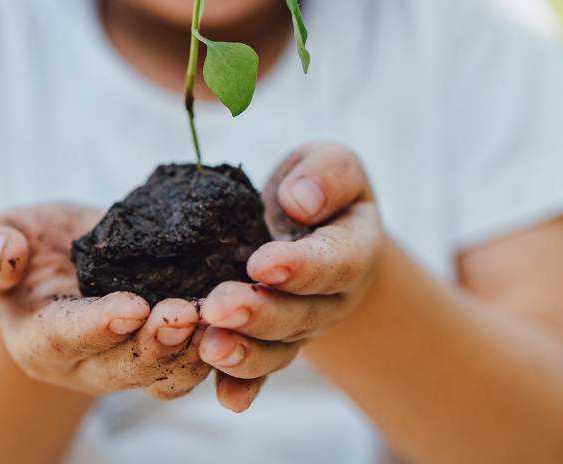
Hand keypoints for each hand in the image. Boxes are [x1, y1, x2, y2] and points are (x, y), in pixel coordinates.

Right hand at [0, 204, 211, 399]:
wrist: (68, 259)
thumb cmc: (29, 246)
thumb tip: (0, 258)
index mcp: (37, 338)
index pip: (65, 337)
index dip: (97, 326)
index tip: (131, 307)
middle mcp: (84, 365)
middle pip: (121, 367)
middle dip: (155, 345)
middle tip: (186, 313)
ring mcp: (127, 367)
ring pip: (164, 376)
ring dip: (195, 352)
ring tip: (222, 319)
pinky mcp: (165, 358)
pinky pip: (194, 366)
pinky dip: (220, 349)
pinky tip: (243, 319)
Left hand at [198, 142, 383, 410]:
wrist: (311, 227)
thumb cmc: (317, 189)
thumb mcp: (332, 163)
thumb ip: (327, 174)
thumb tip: (300, 201)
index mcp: (353, 248)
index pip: (333, 261)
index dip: (300, 266)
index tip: (261, 263)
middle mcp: (331, 298)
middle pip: (300, 314)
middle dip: (259, 313)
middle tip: (218, 307)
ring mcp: (301, 327)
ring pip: (277, 348)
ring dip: (243, 352)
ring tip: (209, 346)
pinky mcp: (271, 344)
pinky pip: (260, 371)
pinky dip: (243, 387)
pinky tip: (225, 399)